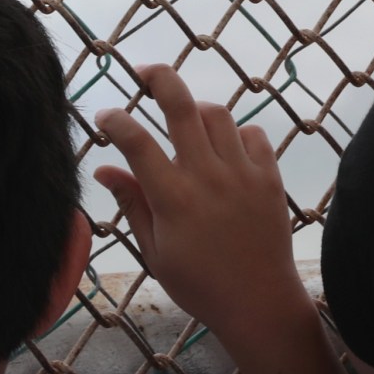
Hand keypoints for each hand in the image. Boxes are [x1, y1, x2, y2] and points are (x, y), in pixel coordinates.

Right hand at [91, 66, 316, 353]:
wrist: (260, 302)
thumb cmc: (200, 284)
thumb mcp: (155, 251)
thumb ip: (133, 203)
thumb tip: (104, 169)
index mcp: (174, 198)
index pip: (136, 142)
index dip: (115, 120)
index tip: (104, 116)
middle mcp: (208, 176)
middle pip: (181, 105)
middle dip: (158, 77)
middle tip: (143, 71)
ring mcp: (243, 173)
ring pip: (218, 114)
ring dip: (196, 109)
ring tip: (184, 121)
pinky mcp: (269, 177)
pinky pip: (253, 134)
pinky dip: (235, 133)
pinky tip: (224, 149)